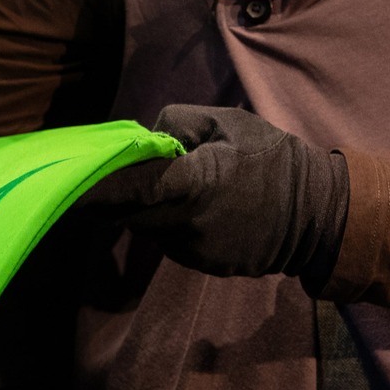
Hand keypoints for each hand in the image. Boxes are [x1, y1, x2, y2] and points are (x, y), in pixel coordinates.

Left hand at [78, 105, 349, 287]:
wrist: (320, 214)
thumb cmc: (272, 158)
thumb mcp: (227, 122)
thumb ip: (177, 123)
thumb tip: (145, 140)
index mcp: (192, 183)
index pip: (128, 189)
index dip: (95, 188)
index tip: (69, 183)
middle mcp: (187, 224)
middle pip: (130, 213)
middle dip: (119, 197)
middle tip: (116, 177)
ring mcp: (197, 251)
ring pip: (151, 229)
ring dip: (151, 209)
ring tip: (182, 188)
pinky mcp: (206, 267)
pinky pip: (173, 243)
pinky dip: (174, 226)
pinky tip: (203, 210)